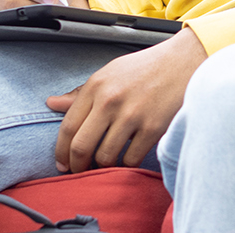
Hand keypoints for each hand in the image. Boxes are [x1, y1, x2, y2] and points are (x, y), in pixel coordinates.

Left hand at [47, 29, 207, 172]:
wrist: (182, 62)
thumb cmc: (144, 69)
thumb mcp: (108, 73)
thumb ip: (80, 93)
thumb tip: (52, 103)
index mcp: (95, 86)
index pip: (68, 127)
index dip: (61, 151)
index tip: (62, 163)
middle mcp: (110, 100)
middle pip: (81, 147)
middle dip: (76, 166)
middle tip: (79, 172)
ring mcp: (132, 115)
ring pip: (105, 157)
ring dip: (103, 167)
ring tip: (105, 165)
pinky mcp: (152, 128)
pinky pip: (131, 160)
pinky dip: (126, 165)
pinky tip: (127, 158)